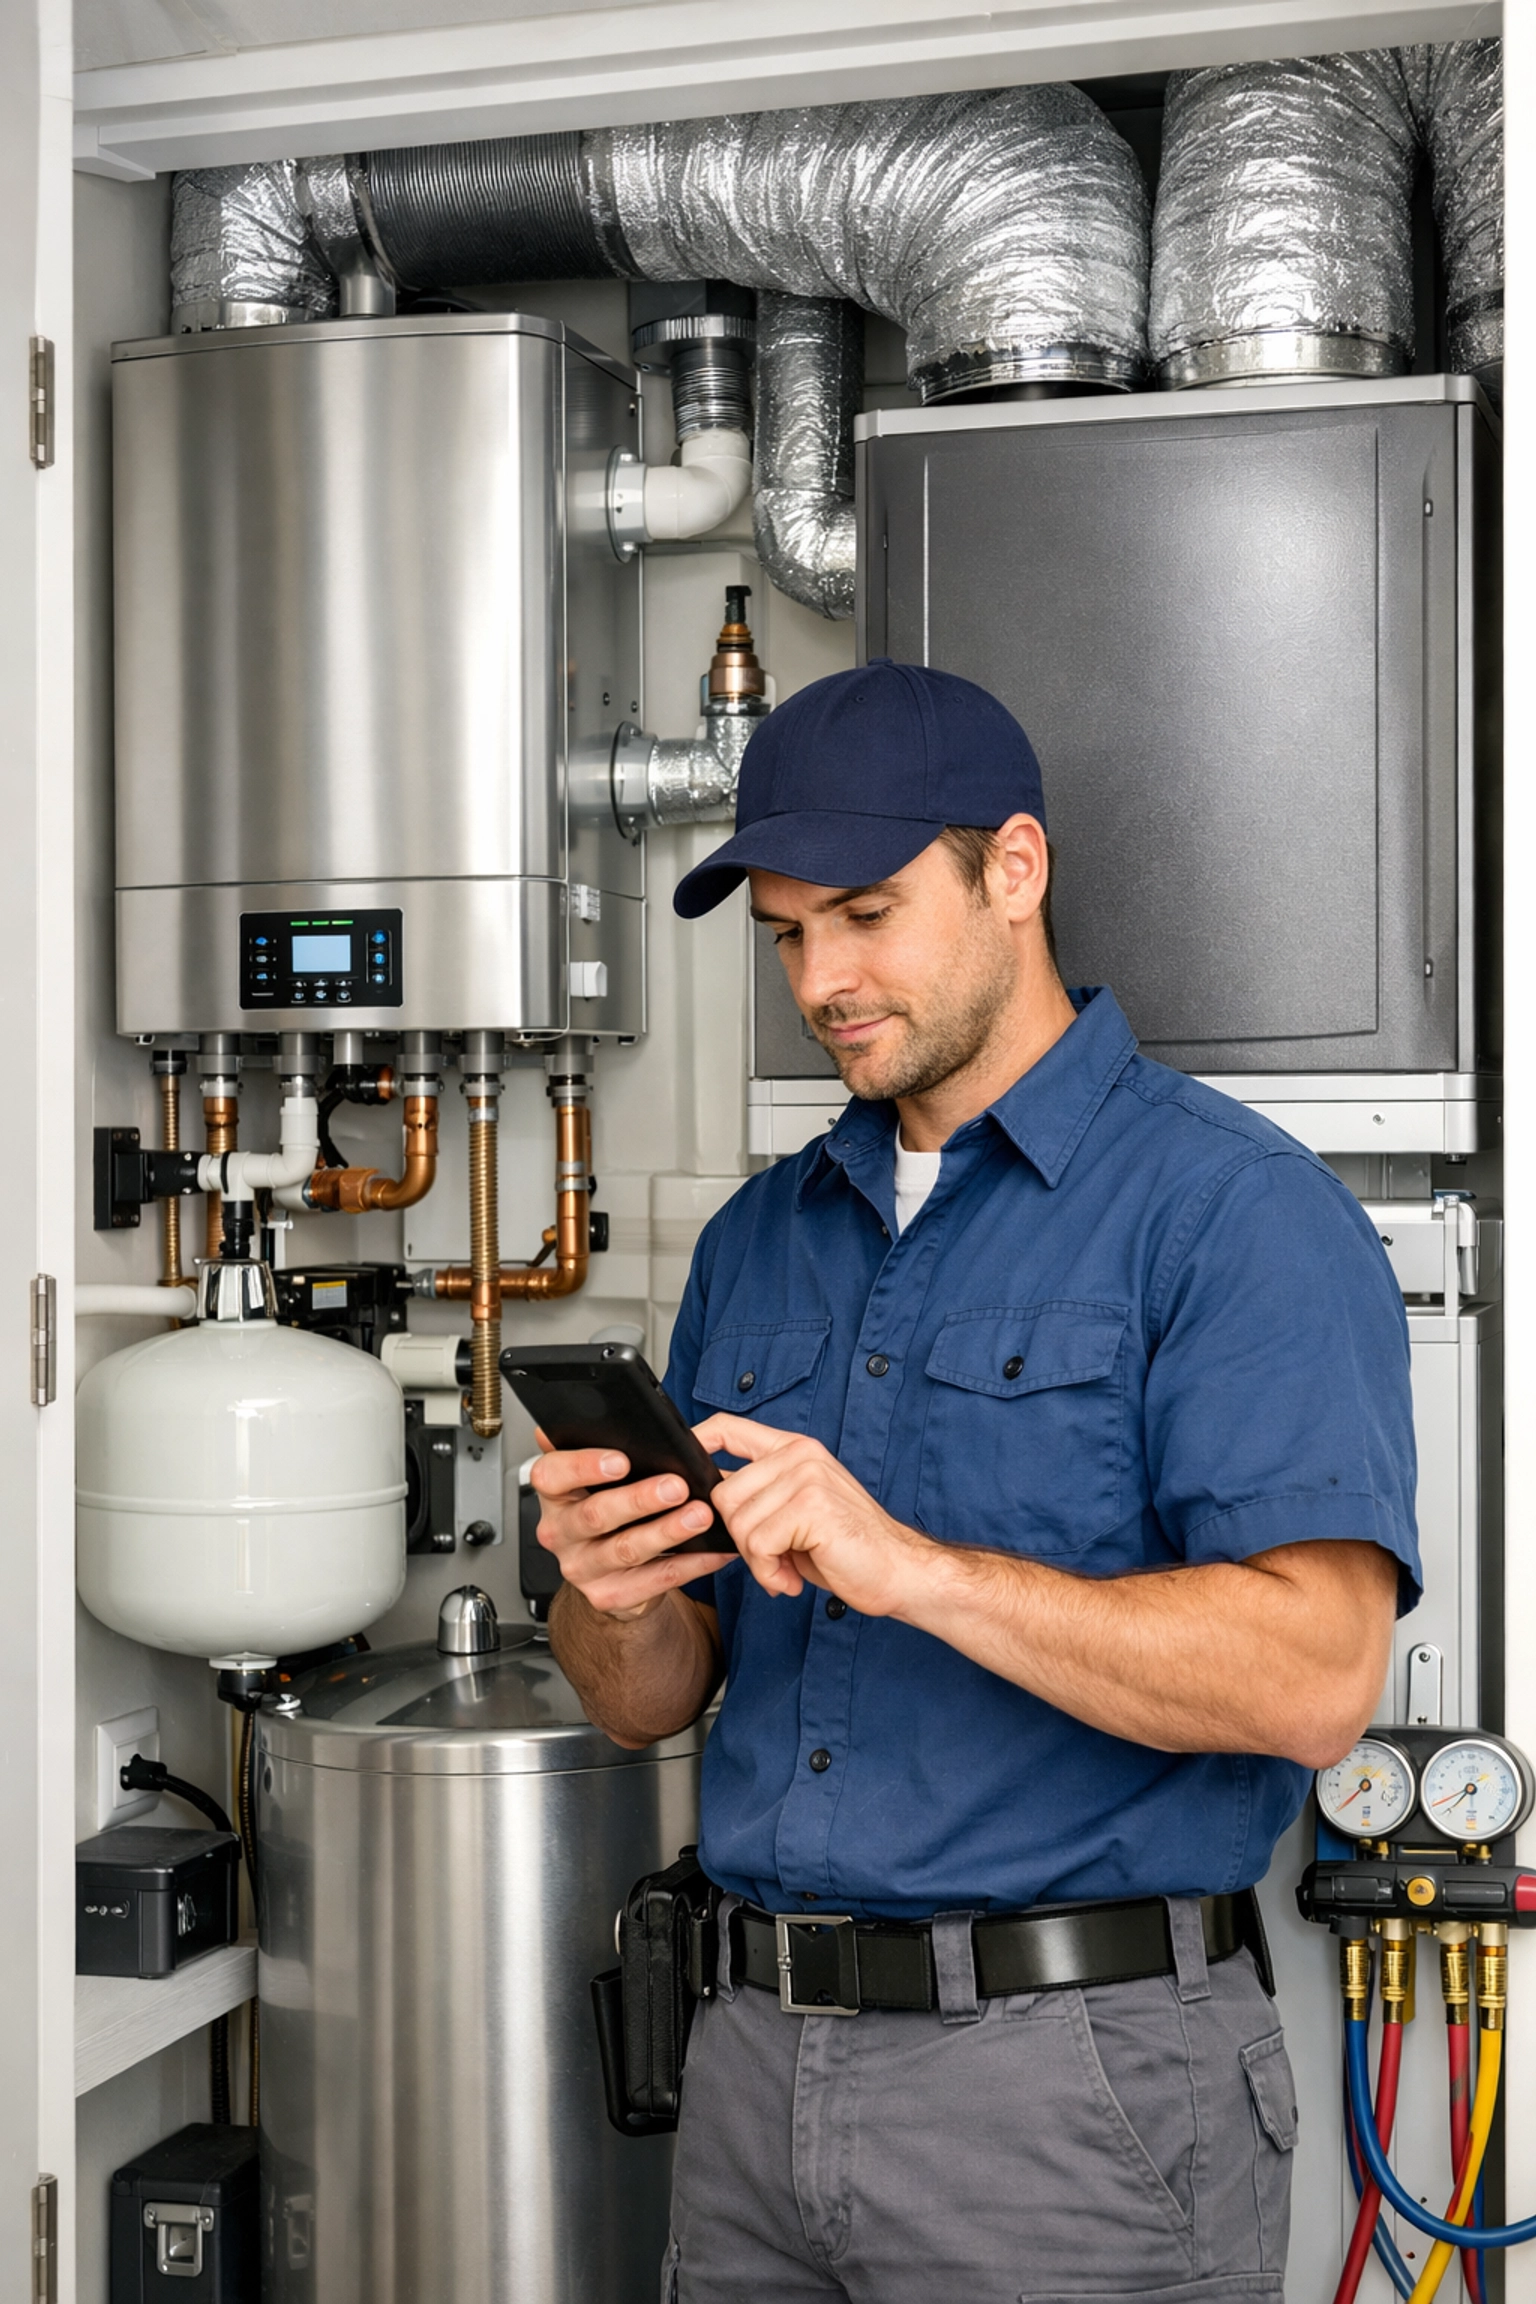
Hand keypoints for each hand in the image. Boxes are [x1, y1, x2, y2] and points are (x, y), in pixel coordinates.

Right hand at [530, 1435, 733, 1619]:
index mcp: (555, 1495)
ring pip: (626, 1549)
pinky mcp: (609, 1596)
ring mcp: (582, 1567)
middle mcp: (561, 1532)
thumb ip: (596, 1446)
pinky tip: (713, 1549)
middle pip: (595, 1515)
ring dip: (668, 1531)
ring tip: (700, 1515)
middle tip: (675, 1485)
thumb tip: (602, 1410)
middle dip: (639, 1499)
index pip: (551, 1476)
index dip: (583, 1466)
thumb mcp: (595, 1478)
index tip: (620, 1459)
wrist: (609, 1573)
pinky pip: (654, 1580)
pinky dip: (690, 1564)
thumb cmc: (608, 1511)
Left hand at [698, 1414, 936, 1613]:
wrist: (898, 1571)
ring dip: (757, 1560)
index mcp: (794, 1449)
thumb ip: (760, 1493)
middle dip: (739, 1537)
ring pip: (738, 1522)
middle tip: (772, 1557)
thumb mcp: (797, 1509)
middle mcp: (800, 1455)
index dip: (696, 1443)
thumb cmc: (845, 1548)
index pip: (727, 1427)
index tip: (679, 1470)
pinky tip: (792, 1578)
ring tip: (786, 1567)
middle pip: (723, 1493)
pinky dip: (769, 1572)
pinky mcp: (811, 1506)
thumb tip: (706, 1495)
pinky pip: (757, 1544)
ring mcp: (807, 1477)